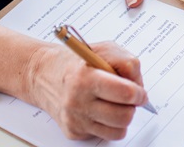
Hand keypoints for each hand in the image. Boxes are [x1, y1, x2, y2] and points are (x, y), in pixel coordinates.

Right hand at [25, 40, 149, 140]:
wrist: (44, 75)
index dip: (138, 93)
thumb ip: (126, 63)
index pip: (123, 93)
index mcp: (85, 77)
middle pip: (123, 116)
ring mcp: (75, 119)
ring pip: (117, 131)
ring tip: (116, 104)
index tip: (140, 92)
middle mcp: (77, 101)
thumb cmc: (77, 61)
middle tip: (130, 98)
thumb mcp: (104, 49)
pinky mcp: (73, 132)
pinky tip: (101, 110)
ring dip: (123, 117)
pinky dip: (109, 124)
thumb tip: (138, 87)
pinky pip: (104, 135)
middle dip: (132, 107)